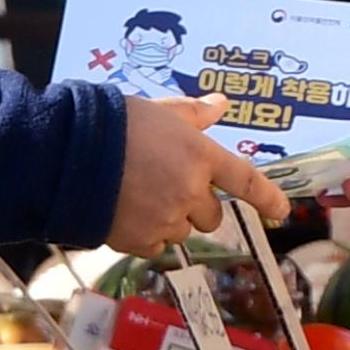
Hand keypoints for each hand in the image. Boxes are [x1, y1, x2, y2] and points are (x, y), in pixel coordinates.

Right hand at [101, 93, 276, 257]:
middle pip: (213, 216)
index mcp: (200, 156)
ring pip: (183, 231)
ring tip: (140, 197)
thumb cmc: (113, 124)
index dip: (267, 197)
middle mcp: (190, 192)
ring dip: (172, 220)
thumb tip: (221, 104)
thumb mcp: (158, 110)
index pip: (246, 181)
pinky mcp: (141, 241)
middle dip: (198, 206)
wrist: (67, 155)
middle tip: (168, 187)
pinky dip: (147, 234)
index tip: (282, 210)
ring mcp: (166, 219)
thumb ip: (193, 113)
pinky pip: (156, 245)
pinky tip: (126, 213)